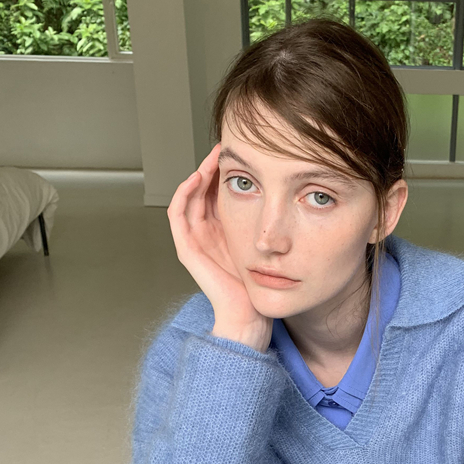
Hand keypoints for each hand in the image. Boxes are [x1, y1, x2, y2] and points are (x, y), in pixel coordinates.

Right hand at [167, 143, 272, 350]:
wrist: (249, 315)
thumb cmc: (261, 287)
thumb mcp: (269, 245)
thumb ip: (270, 222)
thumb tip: (286, 192)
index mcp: (226, 232)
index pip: (220, 193)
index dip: (226, 172)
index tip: (241, 155)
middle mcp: (208, 234)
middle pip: (203, 190)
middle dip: (213, 167)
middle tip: (225, 148)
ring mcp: (195, 241)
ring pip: (190, 196)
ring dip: (199, 173)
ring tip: (213, 157)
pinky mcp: (187, 249)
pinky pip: (177, 215)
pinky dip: (184, 194)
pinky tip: (197, 178)